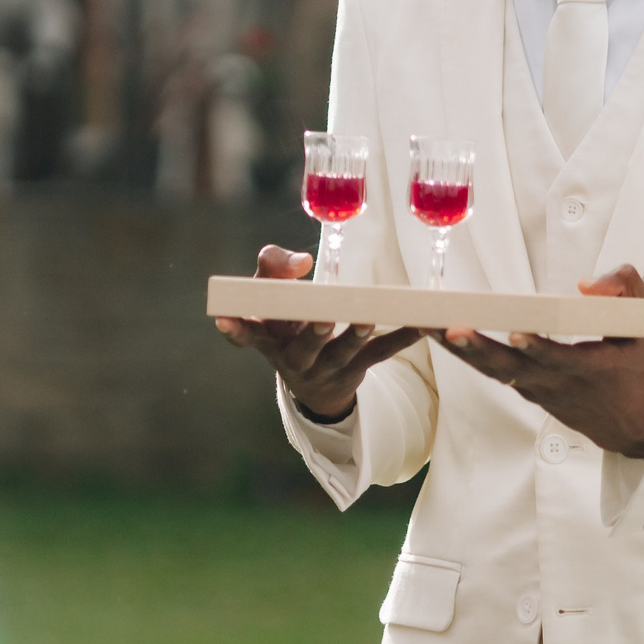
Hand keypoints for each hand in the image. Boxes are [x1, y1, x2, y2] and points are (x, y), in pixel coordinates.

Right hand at [213, 245, 421, 422]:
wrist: (310, 382)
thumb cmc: (286, 320)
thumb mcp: (272, 294)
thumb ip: (275, 267)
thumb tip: (301, 262)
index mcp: (268, 339)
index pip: (246, 336)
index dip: (234, 329)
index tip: (223, 318)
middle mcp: (294, 358)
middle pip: (303, 347)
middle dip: (313, 332)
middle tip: (323, 317)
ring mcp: (326, 369)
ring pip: (342, 353)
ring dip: (355, 336)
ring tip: (367, 318)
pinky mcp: (356, 371)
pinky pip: (379, 355)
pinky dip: (399, 339)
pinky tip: (420, 325)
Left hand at [434, 266, 643, 458]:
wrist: (636, 429)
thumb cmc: (643, 372)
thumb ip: (627, 289)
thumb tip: (584, 284)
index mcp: (587, 369)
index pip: (557, 359)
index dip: (537, 348)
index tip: (516, 334)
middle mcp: (555, 384)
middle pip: (509, 368)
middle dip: (475, 348)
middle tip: (446, 328)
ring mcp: (537, 391)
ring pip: (493, 371)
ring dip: (460, 351)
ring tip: (428, 326)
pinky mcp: (527, 391)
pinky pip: (494, 373)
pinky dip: (469, 356)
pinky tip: (443, 335)